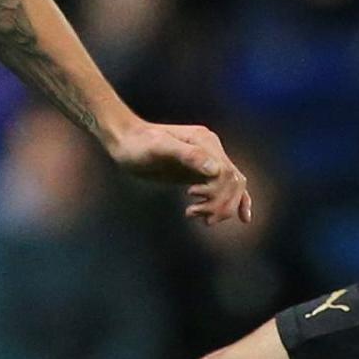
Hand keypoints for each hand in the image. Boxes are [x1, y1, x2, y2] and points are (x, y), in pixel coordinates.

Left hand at [105, 120, 251, 223]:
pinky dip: (228, 203)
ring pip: (230, 188)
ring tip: (192, 214)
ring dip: (219, 207)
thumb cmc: (139, 143)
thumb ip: (189, 156)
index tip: (191, 195)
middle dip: (220, 203)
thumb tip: (215, 171)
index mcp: (206, 142)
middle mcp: (211, 150)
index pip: (227, 173)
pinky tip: (229, 218)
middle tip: (195, 214)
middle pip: (233, 183)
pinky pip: (221, 189)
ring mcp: (206, 162)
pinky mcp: (198, 173)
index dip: (217, 191)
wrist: (125, 141)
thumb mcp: (160, 147)